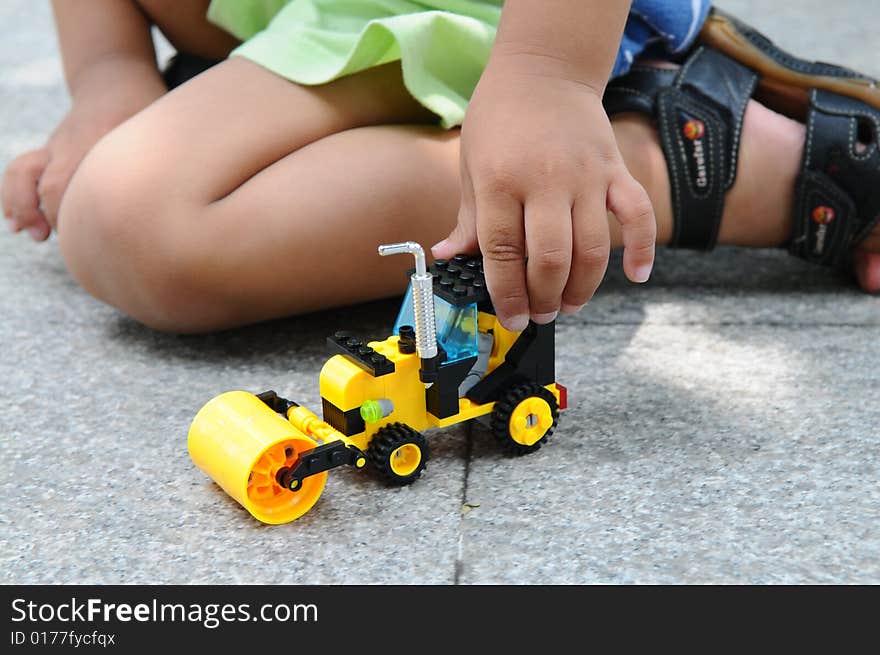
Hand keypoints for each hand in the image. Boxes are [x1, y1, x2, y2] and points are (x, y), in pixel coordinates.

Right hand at [2, 61, 164, 239]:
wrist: (114, 77)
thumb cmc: (147, 107)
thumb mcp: (163, 127)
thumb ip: (171, 160)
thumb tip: (187, 203)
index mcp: (102, 136)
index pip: (83, 179)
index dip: (83, 212)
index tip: (101, 238)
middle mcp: (71, 142)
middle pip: (51, 182)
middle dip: (58, 217)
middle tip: (78, 245)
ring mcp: (56, 147)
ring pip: (23, 173)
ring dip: (24, 206)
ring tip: (34, 235)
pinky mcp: (49, 152)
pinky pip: (20, 172)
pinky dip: (16, 198)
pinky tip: (20, 227)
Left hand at [433, 57, 655, 329]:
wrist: (543, 70)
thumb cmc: (499, 121)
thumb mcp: (471, 167)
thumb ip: (468, 220)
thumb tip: (447, 258)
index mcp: (499, 182)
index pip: (503, 253)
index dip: (507, 294)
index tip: (511, 317)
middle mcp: (544, 181)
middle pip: (551, 258)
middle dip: (545, 298)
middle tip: (541, 314)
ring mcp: (585, 176)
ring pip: (593, 248)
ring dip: (583, 287)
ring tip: (569, 305)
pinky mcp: (614, 170)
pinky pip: (638, 214)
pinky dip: (642, 248)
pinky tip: (636, 276)